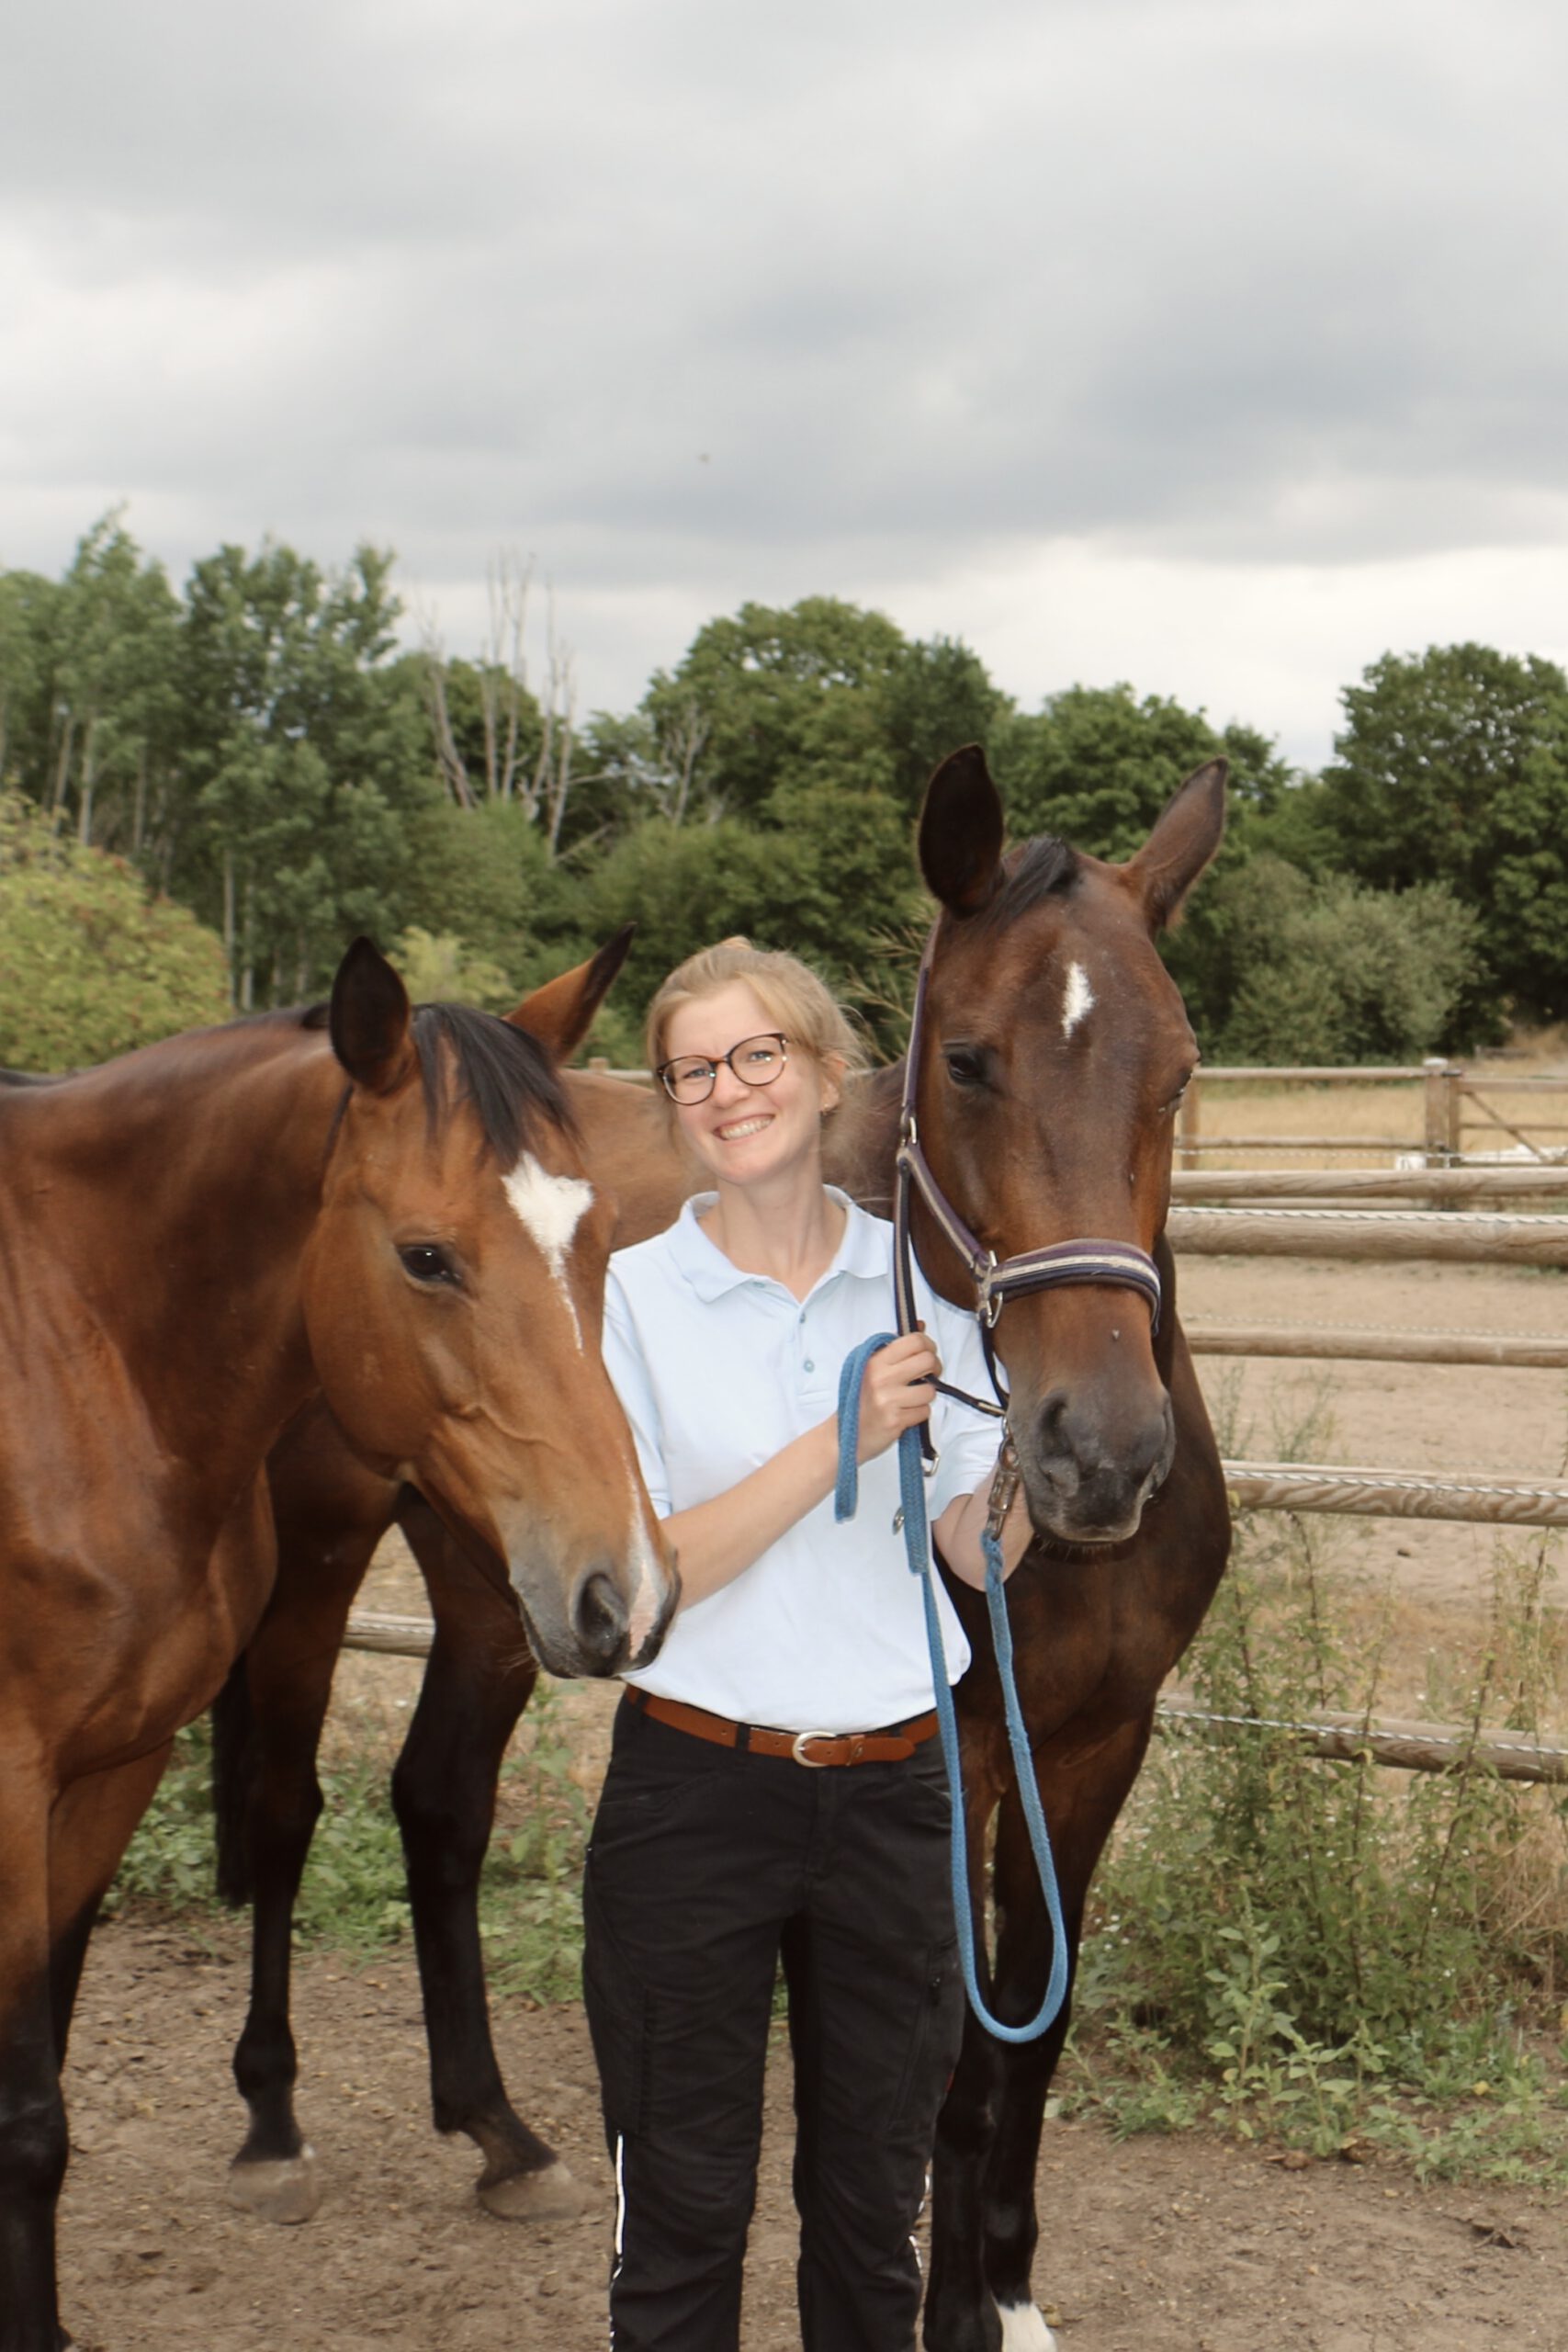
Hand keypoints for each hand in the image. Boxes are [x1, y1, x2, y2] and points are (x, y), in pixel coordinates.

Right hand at [855, 1329, 940, 1462]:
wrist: (843, 1436)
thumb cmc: (858, 1401)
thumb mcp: (870, 1368)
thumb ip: (895, 1348)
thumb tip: (921, 1326)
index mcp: (875, 1361)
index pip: (914, 1341)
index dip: (928, 1345)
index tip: (927, 1352)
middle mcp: (881, 1378)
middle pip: (927, 1361)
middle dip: (934, 1368)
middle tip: (928, 1374)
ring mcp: (888, 1400)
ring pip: (930, 1390)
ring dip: (925, 1395)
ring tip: (911, 1398)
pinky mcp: (895, 1421)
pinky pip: (924, 1411)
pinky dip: (918, 1413)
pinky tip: (905, 1413)